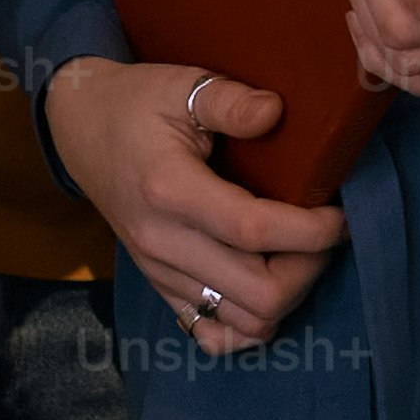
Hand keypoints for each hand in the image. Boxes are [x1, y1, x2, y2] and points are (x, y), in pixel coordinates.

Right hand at [48, 57, 346, 349]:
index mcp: (170, 190)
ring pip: (245, 322)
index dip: (312, 231)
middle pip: (259, 293)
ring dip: (286, 296)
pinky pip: (213, 335)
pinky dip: (250, 325)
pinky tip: (266, 288)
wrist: (81, 130)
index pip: (254, 231)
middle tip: (323, 233)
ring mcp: (160, 271)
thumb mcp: (182, 84)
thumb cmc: (137, 104)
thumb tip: (275, 112)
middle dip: (309, 267)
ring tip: (299, 256)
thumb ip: (229, 100)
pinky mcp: (161, 285)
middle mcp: (163, 242)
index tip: (338, 212)